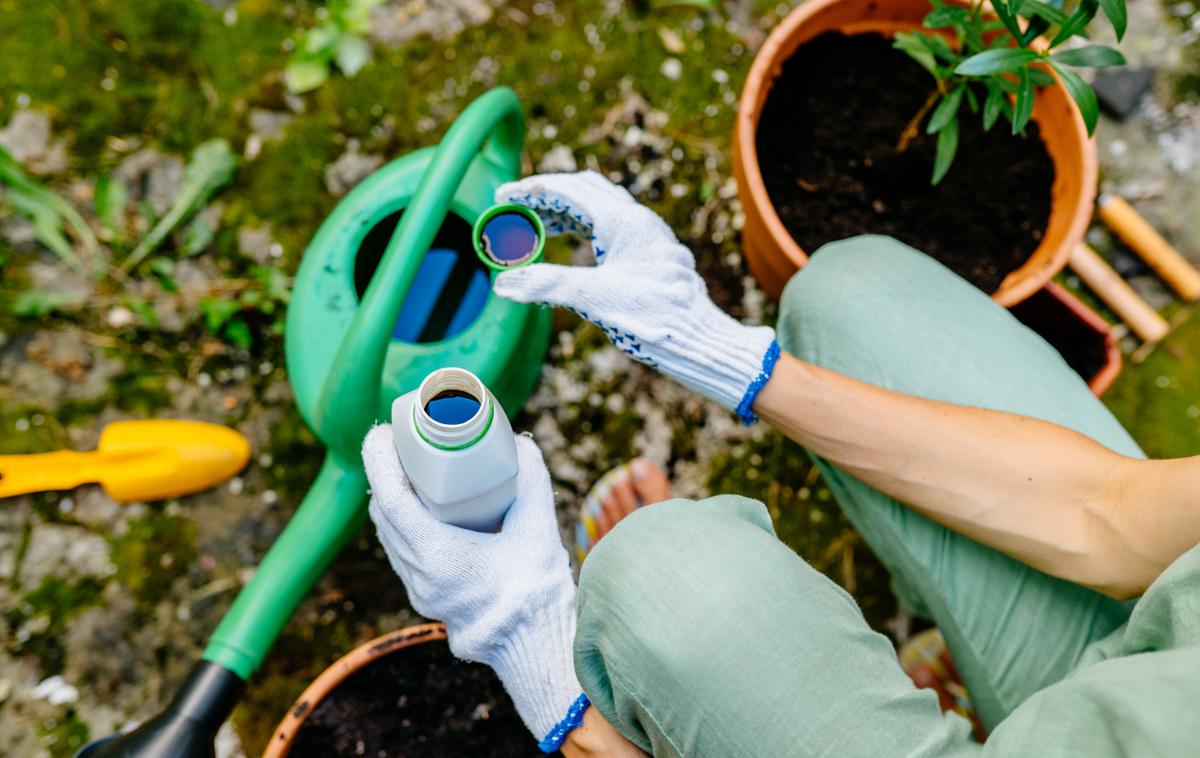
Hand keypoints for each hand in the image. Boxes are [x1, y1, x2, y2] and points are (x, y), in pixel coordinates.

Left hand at [363, 427, 585, 748]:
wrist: (533, 640)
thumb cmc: (535, 588)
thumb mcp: (538, 527)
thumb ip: (531, 482)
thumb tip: (520, 444)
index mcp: (438, 557)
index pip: (391, 500)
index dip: (380, 461)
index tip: (383, 432)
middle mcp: (419, 574)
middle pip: (383, 513)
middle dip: (384, 472)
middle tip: (402, 442)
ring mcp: (418, 588)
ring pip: (388, 533)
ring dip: (391, 497)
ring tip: (408, 467)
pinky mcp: (424, 595)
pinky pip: (400, 548)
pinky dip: (402, 520)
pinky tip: (419, 505)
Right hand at [493, 170, 778, 422]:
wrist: (700, 339)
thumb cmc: (655, 317)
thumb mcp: (594, 299)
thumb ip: (547, 286)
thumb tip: (503, 284)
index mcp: (624, 221)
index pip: (569, 189)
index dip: (530, 189)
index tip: (502, 196)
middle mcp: (639, 221)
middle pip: (585, 191)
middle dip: (546, 196)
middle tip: (515, 208)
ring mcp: (649, 237)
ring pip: (601, 209)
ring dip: (565, 213)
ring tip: (536, 228)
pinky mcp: (653, 255)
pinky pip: (613, 228)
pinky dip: (585, 230)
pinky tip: (575, 249)